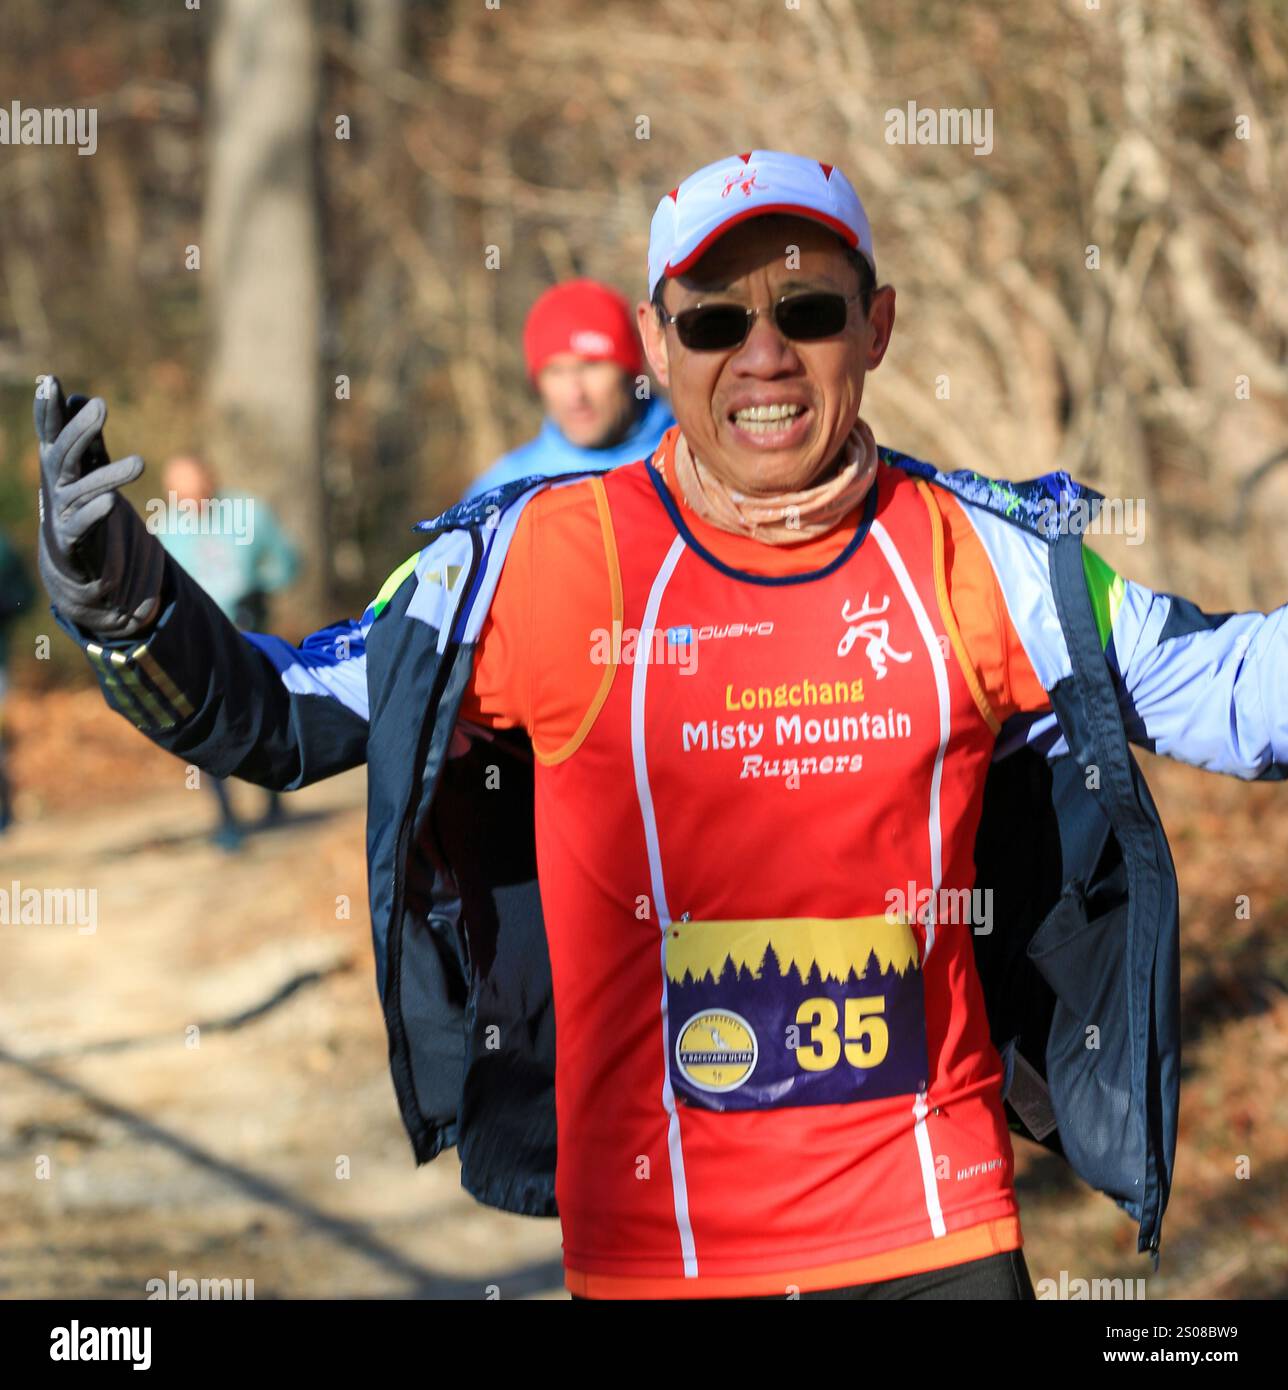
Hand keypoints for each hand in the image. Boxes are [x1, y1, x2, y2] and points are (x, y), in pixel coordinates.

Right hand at [35, 374, 165, 638]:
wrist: (74, 561)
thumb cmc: (80, 504)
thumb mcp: (84, 468)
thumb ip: (86, 439)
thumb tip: (79, 398)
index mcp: (57, 465)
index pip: (51, 433)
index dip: (48, 410)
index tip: (50, 380)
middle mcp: (55, 486)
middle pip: (63, 455)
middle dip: (79, 431)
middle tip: (99, 406)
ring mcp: (63, 514)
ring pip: (82, 490)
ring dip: (109, 475)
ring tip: (141, 463)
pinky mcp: (73, 541)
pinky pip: (85, 525)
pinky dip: (96, 513)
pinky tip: (110, 503)